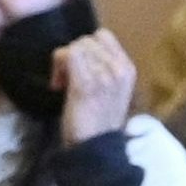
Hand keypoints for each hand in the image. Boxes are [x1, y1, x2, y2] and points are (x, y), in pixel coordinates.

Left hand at [54, 27, 135, 146]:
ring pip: (76, 46)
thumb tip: (81, 53)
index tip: (80, 68)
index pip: (104, 36)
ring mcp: (103, 75)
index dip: (86, 47)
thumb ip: (104, 69)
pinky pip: (68, 55)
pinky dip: (58, 66)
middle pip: (87, 40)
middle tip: (66, 79)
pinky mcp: (85, 83)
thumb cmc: (99, 123)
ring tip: (62, 85)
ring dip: (63, 62)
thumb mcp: (111, 91)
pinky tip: (57, 86)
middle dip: (72, 55)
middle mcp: (119, 68)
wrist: (96, 149)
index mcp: (127, 69)